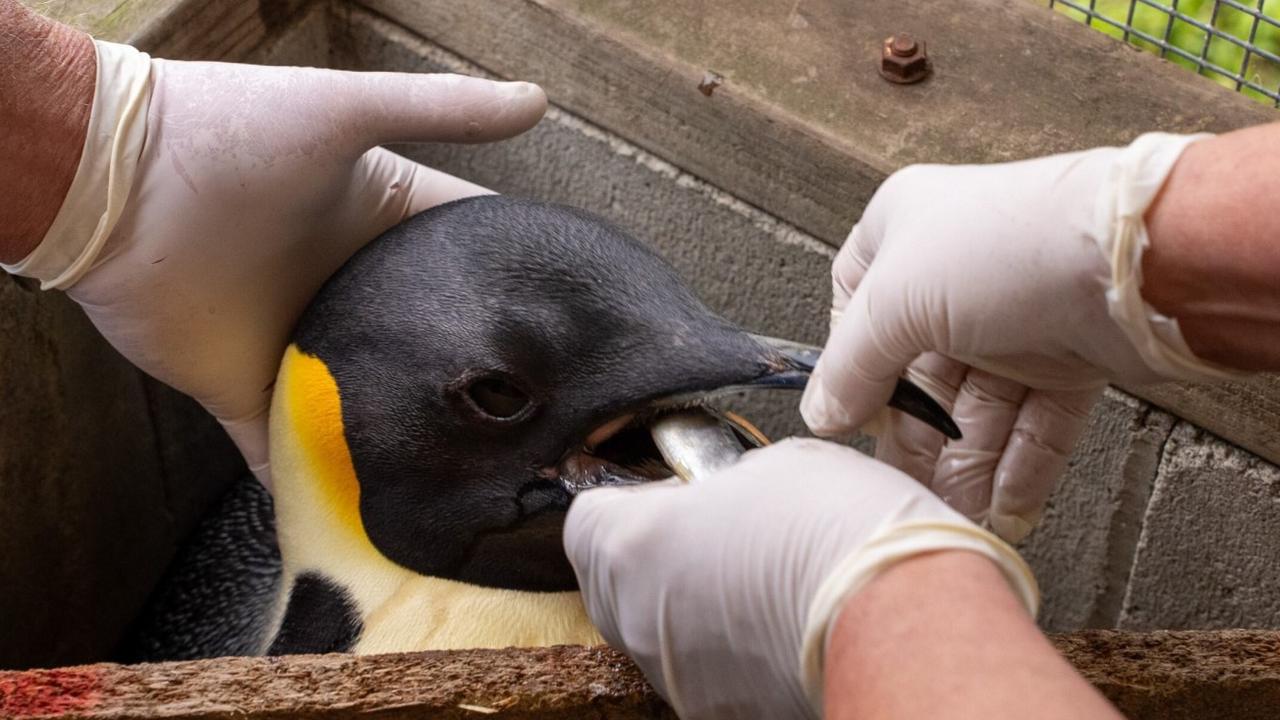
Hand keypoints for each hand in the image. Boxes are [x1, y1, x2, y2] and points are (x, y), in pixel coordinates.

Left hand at [7, 42, 545, 485]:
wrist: (114, 187)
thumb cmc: (231, 135)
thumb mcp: (346, 112)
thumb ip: (442, 111)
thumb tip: (540, 101)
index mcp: (384, 234)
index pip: (467, 267)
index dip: (518, 297)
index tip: (577, 340)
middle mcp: (352, 296)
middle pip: (426, 351)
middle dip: (472, 391)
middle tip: (540, 439)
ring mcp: (303, 349)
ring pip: (370, 413)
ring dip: (406, 448)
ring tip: (473, 494)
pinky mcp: (248, 395)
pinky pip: (288, 458)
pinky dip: (314, 493)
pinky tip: (363, 530)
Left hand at [564, 438, 1035, 719]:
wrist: (903, 625)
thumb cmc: (841, 534)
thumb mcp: (776, 465)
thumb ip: (725, 483)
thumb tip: (725, 495)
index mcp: (633, 545)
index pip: (583, 517)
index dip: (622, 497)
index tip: (660, 489)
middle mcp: (639, 619)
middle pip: (610, 581)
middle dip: (648, 552)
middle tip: (710, 528)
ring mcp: (676, 677)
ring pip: (654, 633)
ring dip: (686, 603)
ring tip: (753, 578)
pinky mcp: (719, 714)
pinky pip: (700, 672)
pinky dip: (724, 650)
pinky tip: (774, 625)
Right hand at [799, 134, 1237, 541]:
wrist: (1135, 261)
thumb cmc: (1005, 251)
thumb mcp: (894, 303)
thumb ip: (849, 369)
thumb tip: (821, 416)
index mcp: (905, 232)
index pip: (857, 308)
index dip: (852, 366)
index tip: (853, 414)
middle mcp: (959, 272)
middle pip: (920, 372)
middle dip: (918, 436)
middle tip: (906, 488)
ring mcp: (1017, 315)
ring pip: (978, 404)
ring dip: (967, 464)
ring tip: (958, 513)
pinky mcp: (1071, 354)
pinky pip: (1034, 420)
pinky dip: (1019, 466)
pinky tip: (1004, 508)